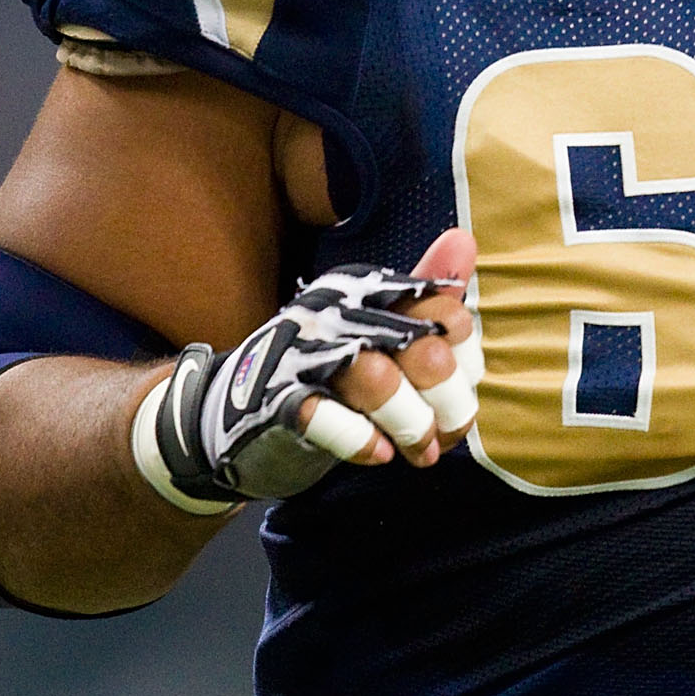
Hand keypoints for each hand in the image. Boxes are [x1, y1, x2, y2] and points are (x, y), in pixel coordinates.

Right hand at [133, 229, 481, 507]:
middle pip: (422, 349)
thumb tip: (464, 240)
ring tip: (417, 452)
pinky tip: (377, 455)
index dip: (466, 363)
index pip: (445, 315)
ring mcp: (302, 355)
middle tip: (444, 434)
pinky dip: (359, 440)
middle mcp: (334, 312)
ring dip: (409, 426)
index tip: (458, 391)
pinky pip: (324, 416)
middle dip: (447, 403)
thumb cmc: (319, 371)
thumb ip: (422, 294)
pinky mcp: (274, 400)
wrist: (228, 413)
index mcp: (364, 291)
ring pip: (376, 380)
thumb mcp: (373, 327)